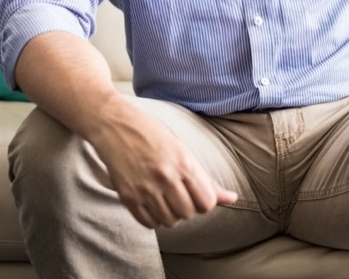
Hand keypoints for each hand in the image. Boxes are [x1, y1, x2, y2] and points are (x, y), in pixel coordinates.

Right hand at [88, 102, 237, 228]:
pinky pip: (148, 223)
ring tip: (165, 198)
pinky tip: (151, 202)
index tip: (196, 193)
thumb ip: (207, 179)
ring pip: (169, 221)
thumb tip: (233, 199)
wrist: (116, 124)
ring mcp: (146, 188)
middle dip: (187, 208)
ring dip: (170, 214)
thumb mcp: (184, 151)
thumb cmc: (153, 135)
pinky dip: (152, 218)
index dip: (204, 202)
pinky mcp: (128, 197)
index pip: (207, 203)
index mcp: (185, 163)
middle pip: (189, 214)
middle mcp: (166, 177)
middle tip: (179, 194)